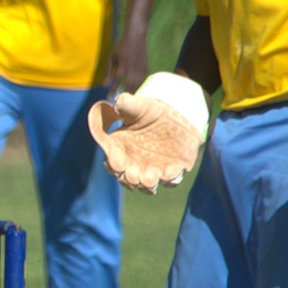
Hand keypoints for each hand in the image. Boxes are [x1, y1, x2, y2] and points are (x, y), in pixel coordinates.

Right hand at [88, 73, 208, 193]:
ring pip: (147, 185)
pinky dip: (172, 178)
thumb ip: (125, 105)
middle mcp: (133, 164)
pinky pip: (171, 181)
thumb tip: (116, 102)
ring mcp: (152, 170)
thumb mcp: (137, 106)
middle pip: (128, 179)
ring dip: (149, 183)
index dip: (114, 165)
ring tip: (152, 175)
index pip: (112, 164)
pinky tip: (173, 169)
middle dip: (131, 178)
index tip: (118, 161)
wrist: (175, 117)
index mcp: (119, 151)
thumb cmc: (149, 111)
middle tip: (136, 173)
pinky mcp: (171, 171)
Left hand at [107, 31, 149, 94]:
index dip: (114, 88)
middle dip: (125, 92)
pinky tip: (137, 91)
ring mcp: (141, 63)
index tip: (110, 97)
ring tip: (128, 99)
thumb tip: (104, 85)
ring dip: (134, 90)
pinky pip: (144, 78)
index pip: (117, 77)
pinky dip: (141, 85)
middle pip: (130, 81)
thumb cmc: (120, 47)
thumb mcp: (111, 56)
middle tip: (121, 101)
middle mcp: (132, 62)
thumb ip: (109, 71)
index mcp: (122, 60)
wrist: (136, 35)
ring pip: (139, 80)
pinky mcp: (147, 64)